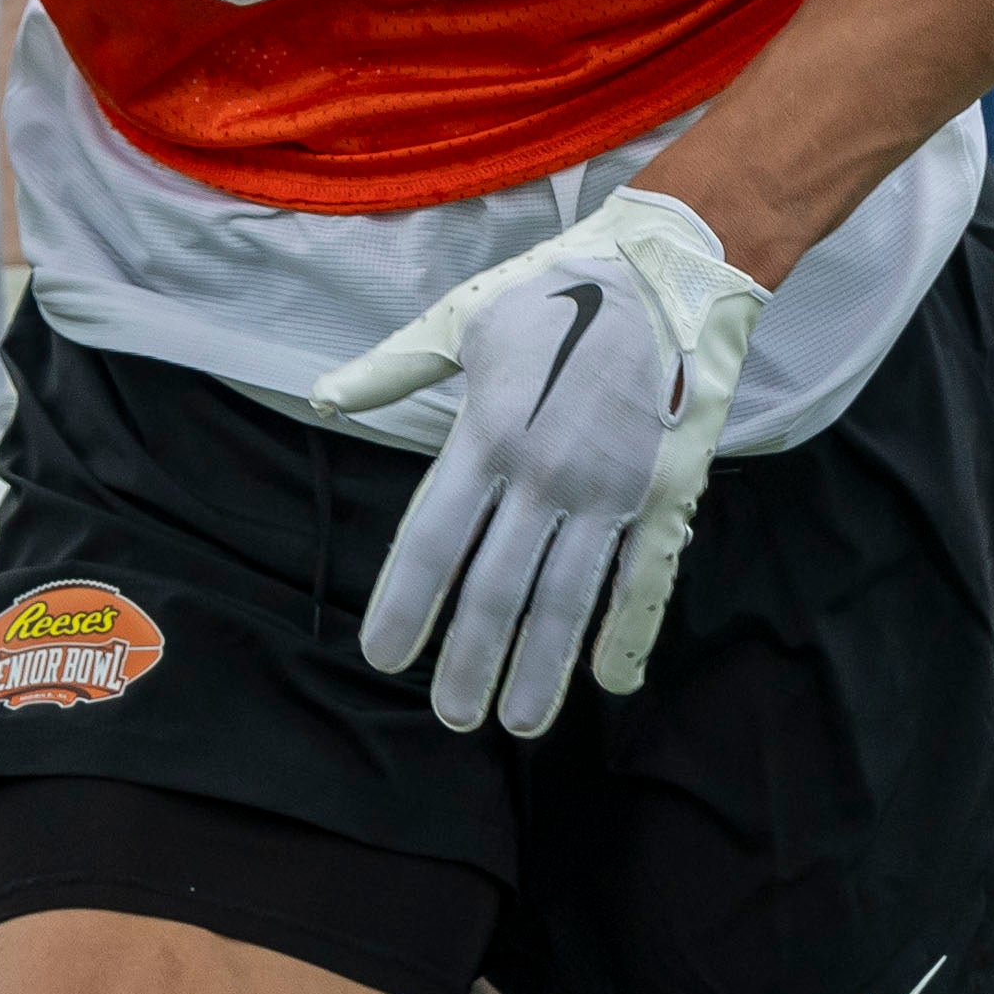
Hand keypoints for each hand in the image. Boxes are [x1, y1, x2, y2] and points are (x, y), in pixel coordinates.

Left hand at [309, 190, 762, 736]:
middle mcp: (545, 470)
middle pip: (496, 586)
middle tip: (451, 715)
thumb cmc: (554, 293)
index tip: (384, 655)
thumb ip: (392, 368)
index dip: (407, 602)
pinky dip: (627, 632)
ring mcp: (609, 486)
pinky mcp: (664, 491)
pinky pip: (644, 576)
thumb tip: (324, 396)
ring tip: (514, 720)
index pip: (434, 537)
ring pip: (566, 596)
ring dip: (539, 666)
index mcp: (487, 431)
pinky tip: (609, 680)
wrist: (669, 273)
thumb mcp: (461, 321)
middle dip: (469, 659)